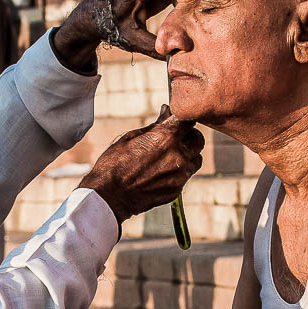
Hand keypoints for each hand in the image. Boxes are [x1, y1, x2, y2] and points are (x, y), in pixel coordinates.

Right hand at [80, 105, 203, 223]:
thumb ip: (154, 125)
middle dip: (189, 135)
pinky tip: (161, 172)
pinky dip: (179, 171)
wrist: (109, 196)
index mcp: (166, 137)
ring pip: (196, 159)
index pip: (188, 120)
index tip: (176, 120)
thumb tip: (166, 112)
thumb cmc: (114, 164)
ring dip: (187, 154)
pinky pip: (186, 176)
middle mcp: (178, 155)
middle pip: (198, 139)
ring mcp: (180, 175)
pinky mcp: (177, 189)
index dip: (182, 118)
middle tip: (175, 137)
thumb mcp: (130, 137)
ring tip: (169, 156)